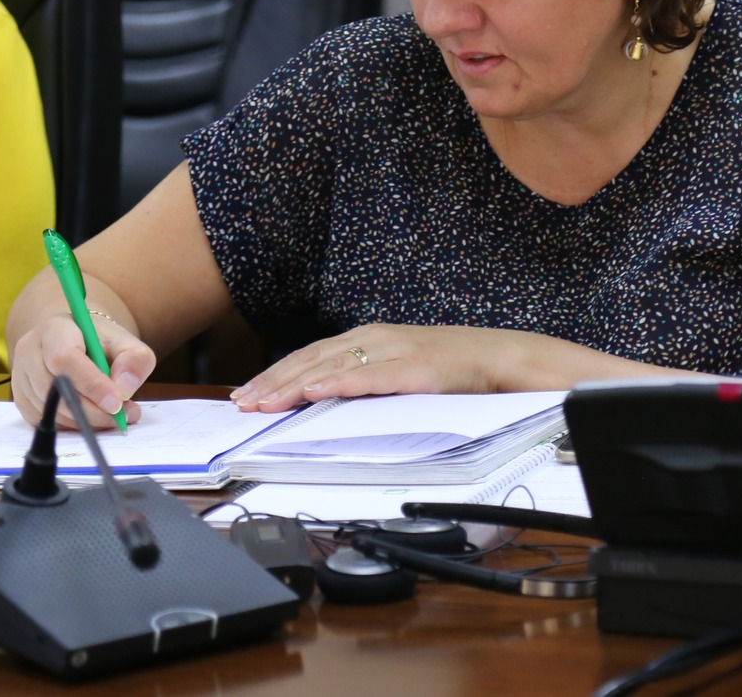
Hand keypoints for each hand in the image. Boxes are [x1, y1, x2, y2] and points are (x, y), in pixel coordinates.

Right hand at [11, 311, 154, 429]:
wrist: (76, 342)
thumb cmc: (99, 343)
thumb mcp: (125, 342)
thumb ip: (134, 360)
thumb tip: (124, 389)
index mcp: (54, 329)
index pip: (65, 359)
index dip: (91, 385)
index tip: (116, 404)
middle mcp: (29, 350)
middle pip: (55, 388)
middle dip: (91, 410)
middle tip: (120, 417)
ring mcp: (20, 376)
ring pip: (49, 409)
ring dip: (84, 420)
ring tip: (111, 416)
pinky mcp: (20, 398)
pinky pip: (44, 421)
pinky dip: (70, 426)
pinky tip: (90, 417)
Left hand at [231, 324, 509, 410]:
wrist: (498, 357)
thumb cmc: (449, 368)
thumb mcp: (398, 368)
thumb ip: (365, 378)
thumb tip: (324, 400)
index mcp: (369, 338)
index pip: (311, 356)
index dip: (276, 375)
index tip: (246, 394)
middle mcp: (375, 339)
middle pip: (313, 360)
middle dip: (274, 383)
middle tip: (243, 403)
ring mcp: (394, 351)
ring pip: (333, 367)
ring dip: (294, 385)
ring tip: (265, 401)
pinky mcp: (414, 368)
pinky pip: (370, 376)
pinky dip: (339, 383)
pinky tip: (315, 392)